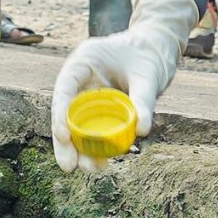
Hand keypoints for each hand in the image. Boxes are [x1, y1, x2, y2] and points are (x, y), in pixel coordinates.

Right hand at [50, 0, 198, 172]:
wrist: (158, 48)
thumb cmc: (150, 54)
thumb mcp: (149, 76)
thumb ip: (144, 100)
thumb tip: (142, 130)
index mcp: (85, 60)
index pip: (64, 87)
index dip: (60, 113)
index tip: (64, 137)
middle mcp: (82, 78)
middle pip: (66, 112)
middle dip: (66, 142)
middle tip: (69, 167)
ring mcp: (90, 93)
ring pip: (77, 124)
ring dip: (81, 148)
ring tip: (91, 169)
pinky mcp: (100, 107)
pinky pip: (93, 128)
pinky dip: (96, 145)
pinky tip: (101, 163)